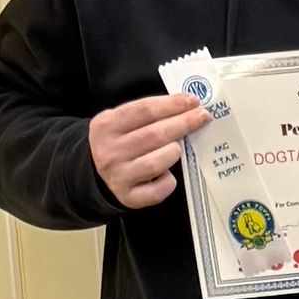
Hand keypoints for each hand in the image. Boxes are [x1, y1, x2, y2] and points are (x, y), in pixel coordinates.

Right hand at [89, 93, 209, 209]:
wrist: (96, 174)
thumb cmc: (118, 142)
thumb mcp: (120, 122)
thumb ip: (146, 114)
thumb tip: (186, 107)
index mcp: (106, 126)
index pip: (144, 110)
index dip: (172, 104)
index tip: (193, 101)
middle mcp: (110, 151)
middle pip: (155, 134)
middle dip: (183, 123)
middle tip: (203, 117)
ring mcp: (119, 176)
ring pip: (157, 162)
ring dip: (174, 152)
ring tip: (178, 148)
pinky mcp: (129, 197)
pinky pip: (158, 190)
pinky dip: (169, 181)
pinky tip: (168, 174)